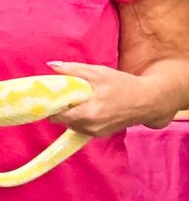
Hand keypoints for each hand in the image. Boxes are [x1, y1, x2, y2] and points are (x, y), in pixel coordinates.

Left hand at [48, 60, 172, 134]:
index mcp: (89, 112)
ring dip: (72, 115)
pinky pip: (83, 128)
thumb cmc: (123, 85)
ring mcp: (97, 132)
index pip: (58, 116)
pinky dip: (82, 120)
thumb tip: (51, 65)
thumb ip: (73, 69)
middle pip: (63, 121)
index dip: (51, 106)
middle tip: (67, 96)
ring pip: (72, 125)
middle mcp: (91, 126)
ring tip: (81, 101)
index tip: (50, 98)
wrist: (149, 101)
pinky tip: (90, 109)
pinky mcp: (101, 135)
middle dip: (62, 109)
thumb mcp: (98, 73)